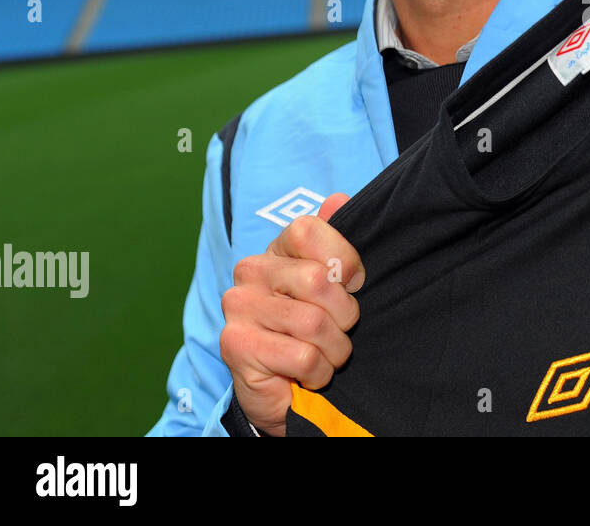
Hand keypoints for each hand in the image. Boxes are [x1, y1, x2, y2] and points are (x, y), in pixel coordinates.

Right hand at [219, 192, 360, 436]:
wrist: (286, 389)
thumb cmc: (314, 331)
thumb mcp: (334, 286)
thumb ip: (336, 243)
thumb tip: (339, 199)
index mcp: (276, 250)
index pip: (309, 229)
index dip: (345, 260)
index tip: (353, 284)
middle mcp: (251, 272)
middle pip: (318, 280)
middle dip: (345, 314)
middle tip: (340, 329)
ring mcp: (239, 308)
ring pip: (314, 323)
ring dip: (335, 348)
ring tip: (325, 353)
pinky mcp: (236, 346)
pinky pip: (303, 356)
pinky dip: (319, 371)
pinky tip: (308, 373)